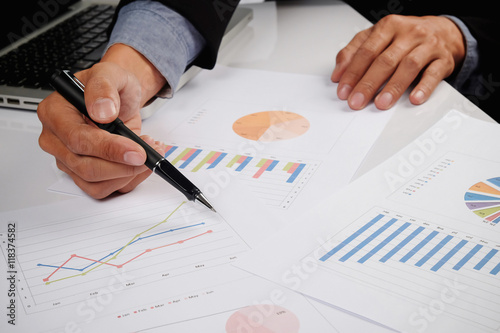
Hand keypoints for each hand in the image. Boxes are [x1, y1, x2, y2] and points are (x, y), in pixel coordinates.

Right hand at [37, 44, 166, 198]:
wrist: (119, 98)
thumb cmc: (110, 87)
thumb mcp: (110, 74)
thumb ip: (103, 88)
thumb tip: (102, 110)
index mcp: (55, 114)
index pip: (78, 141)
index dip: (110, 149)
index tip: (137, 151)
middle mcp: (58, 141)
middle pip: (86, 168)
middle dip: (123, 165)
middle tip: (147, 154)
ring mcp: (70, 160)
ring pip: (96, 184)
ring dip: (128, 175)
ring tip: (148, 153)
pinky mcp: (86, 174)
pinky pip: (106, 189)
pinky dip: (129, 180)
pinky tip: (141, 164)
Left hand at [331, 15, 465, 109]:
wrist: (443, 32)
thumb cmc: (405, 37)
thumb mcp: (377, 37)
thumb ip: (354, 52)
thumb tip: (338, 73)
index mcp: (388, 27)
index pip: (366, 51)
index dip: (353, 72)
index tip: (344, 90)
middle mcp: (409, 33)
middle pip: (385, 60)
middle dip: (368, 84)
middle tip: (357, 101)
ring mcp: (428, 45)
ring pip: (408, 66)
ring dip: (393, 87)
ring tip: (381, 103)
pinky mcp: (443, 59)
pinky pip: (434, 74)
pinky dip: (424, 87)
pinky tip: (414, 98)